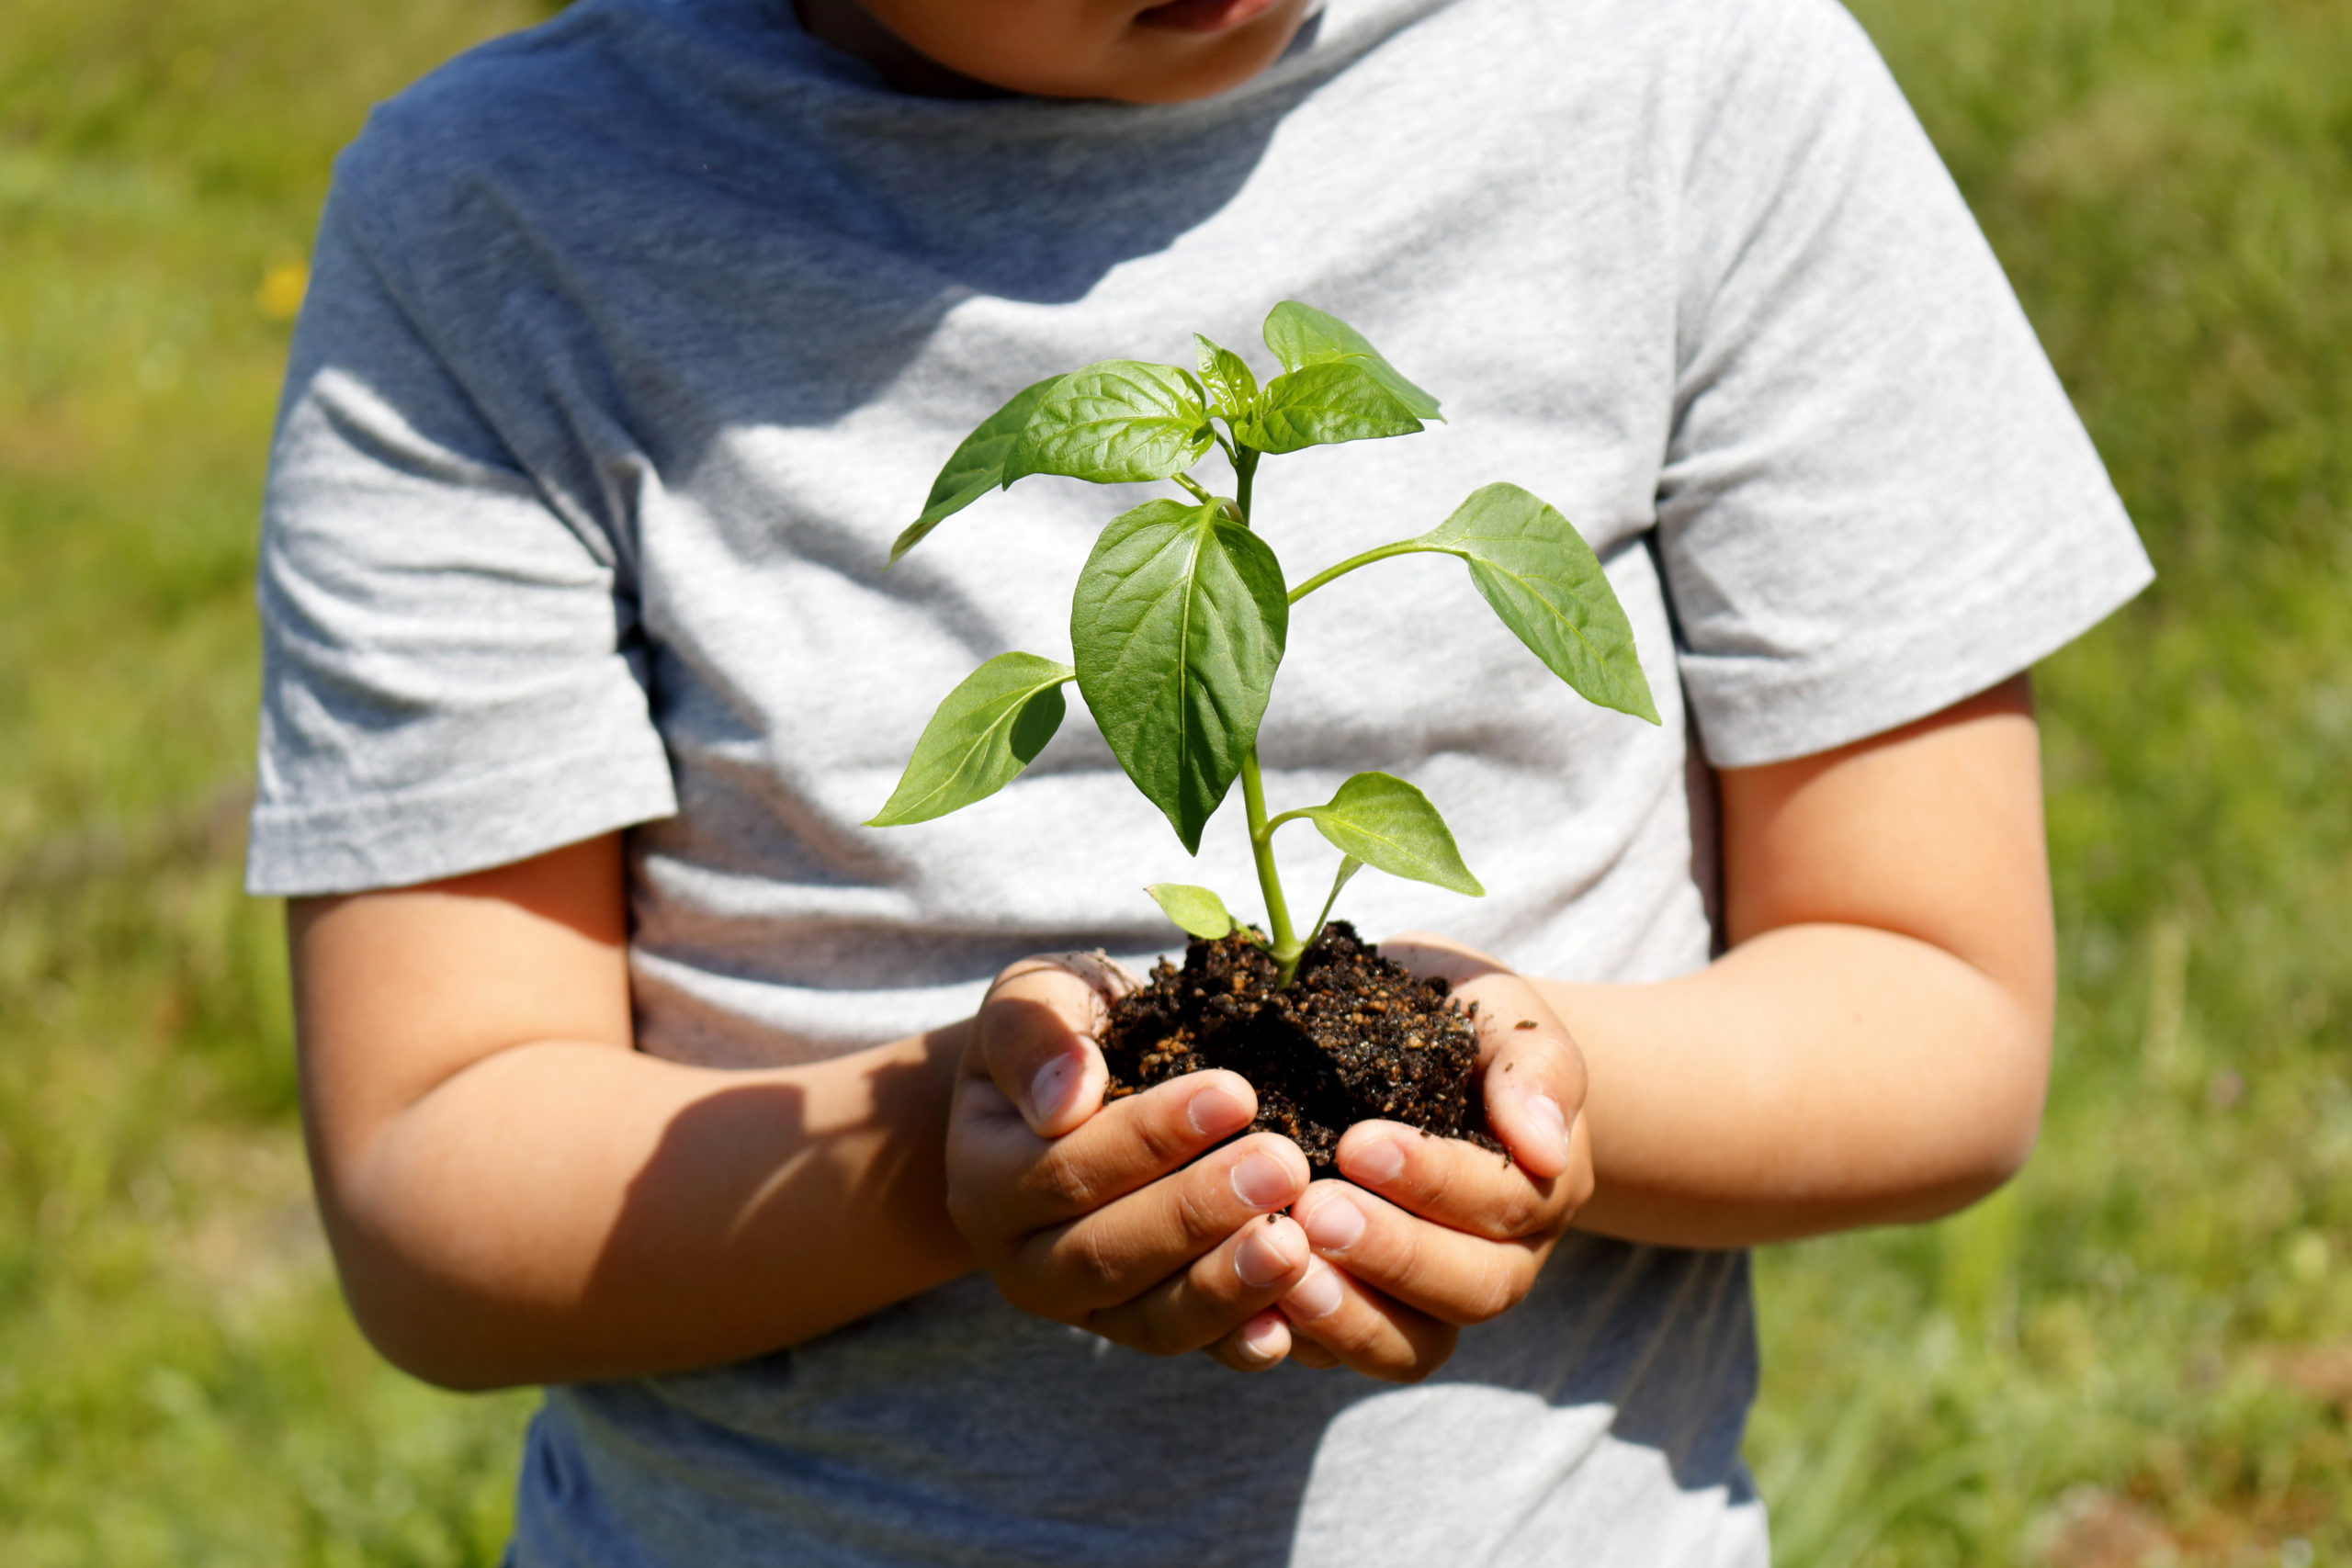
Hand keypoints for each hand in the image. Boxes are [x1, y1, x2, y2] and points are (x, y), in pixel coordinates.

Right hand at [943, 952, 1318, 1370]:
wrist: (1077, 1087)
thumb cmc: (1066, 1031)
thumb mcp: (1034, 999)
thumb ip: (1034, 1033)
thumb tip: (1066, 1098)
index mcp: (983, 1176)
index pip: (1062, 1169)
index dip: (1149, 1137)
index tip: (1235, 1093)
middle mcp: (1021, 1259)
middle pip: (1104, 1254)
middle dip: (1197, 1213)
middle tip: (1284, 1166)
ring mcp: (1083, 1306)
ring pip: (1148, 1318)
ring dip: (1224, 1284)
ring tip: (1295, 1242)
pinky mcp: (1140, 1328)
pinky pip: (1189, 1346)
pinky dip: (1237, 1340)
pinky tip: (1289, 1328)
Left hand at [1274, 934, 1592, 1381]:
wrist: (1420, 1043)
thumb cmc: (1459, 1023)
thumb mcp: (1504, 1016)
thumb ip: (1535, 1069)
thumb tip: (1546, 1147)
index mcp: (1537, 1186)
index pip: (1502, 1203)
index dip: (1434, 1182)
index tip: (1358, 1143)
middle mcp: (1498, 1258)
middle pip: (1472, 1289)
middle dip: (1393, 1254)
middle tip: (1313, 1210)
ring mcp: (1432, 1300)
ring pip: (1414, 1345)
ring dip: (1351, 1315)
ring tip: (1286, 1270)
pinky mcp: (1365, 1317)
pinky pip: (1346, 1355)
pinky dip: (1302, 1340)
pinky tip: (1252, 1308)